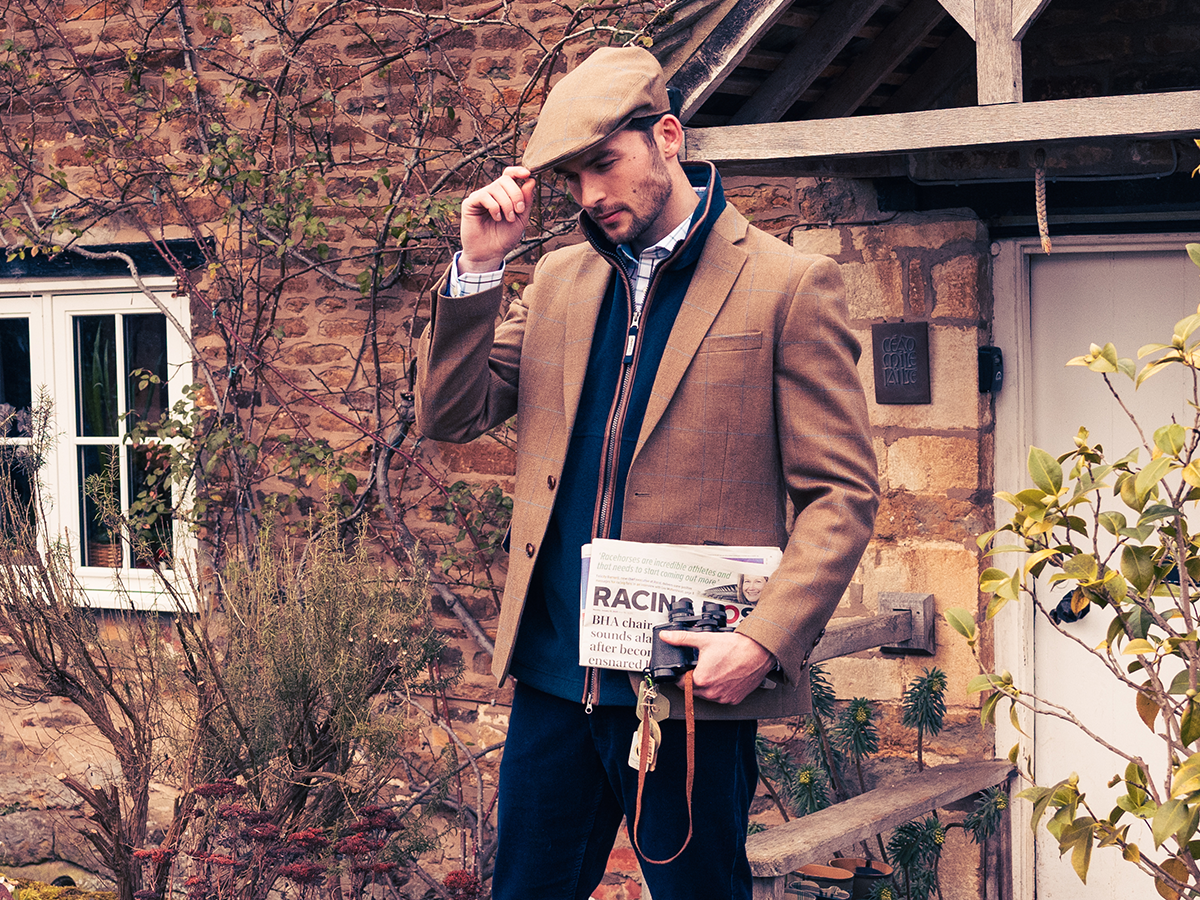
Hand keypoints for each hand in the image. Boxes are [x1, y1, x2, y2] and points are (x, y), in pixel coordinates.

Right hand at [460, 166, 535, 272]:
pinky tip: (496, 218)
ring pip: (496, 187)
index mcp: (504, 195)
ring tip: (508, 219)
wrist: (490, 254)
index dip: (518, 171)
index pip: (509, 175)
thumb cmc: (504, 238)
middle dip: (516, 194)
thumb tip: (530, 180)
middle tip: (519, 211)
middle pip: (505, 179)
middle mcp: (491, 193)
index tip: (528, 174)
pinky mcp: (470, 203)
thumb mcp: (521, 218)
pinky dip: (494, 207)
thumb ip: (526, 200)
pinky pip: (484, 196)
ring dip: (507, 204)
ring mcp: (480, 197)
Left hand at [657, 631, 774, 704]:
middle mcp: (711, 692)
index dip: (682, 674)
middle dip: (695, 679)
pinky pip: (721, 697)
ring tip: (716, 669)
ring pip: (707, 694)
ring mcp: (723, 697)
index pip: (681, 683)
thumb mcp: (704, 639)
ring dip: (708, 685)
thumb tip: (667, 637)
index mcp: (700, 680)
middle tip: (703, 665)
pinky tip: (724, 676)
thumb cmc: (735, 647)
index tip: (686, 668)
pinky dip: (720, 689)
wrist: (758, 651)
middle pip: (693, 689)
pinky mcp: (734, 699)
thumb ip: (681, 638)